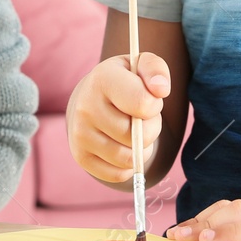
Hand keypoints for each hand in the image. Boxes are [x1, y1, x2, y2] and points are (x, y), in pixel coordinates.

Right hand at [66, 52, 170, 182]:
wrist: (90, 99)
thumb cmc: (123, 82)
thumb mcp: (140, 66)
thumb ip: (156, 70)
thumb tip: (161, 90)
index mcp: (102, 78)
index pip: (142, 103)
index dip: (154, 106)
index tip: (149, 100)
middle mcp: (85, 107)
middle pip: (136, 135)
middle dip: (150, 129)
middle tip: (143, 119)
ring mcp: (80, 134)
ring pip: (128, 158)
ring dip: (141, 149)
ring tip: (135, 133)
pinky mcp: (81, 157)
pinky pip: (117, 174)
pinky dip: (128, 166)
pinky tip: (124, 147)